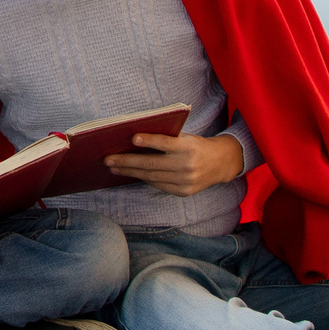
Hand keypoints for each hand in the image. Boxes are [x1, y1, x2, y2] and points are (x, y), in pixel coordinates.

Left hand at [106, 133, 245, 197]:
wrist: (220, 163)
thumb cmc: (195, 145)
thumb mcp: (185, 137)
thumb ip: (166, 139)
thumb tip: (134, 140)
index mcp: (188, 147)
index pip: (166, 144)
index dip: (149, 141)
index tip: (132, 138)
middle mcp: (187, 165)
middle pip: (153, 164)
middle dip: (127, 161)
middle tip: (108, 159)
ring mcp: (186, 181)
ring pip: (152, 177)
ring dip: (130, 172)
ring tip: (113, 167)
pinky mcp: (183, 191)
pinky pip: (159, 185)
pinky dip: (143, 179)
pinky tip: (130, 174)